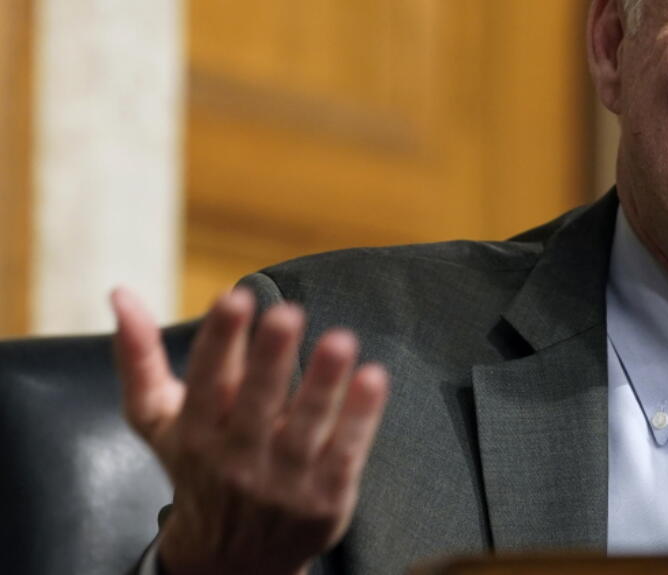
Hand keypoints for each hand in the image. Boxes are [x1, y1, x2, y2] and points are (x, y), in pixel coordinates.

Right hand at [112, 286, 388, 574]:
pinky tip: (374, 378)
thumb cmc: (198, 468)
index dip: (220, 340)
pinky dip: (360, 419)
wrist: (228, 563)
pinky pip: (345, 454)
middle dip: (270, 359)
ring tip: (340, 340)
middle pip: (256, 403)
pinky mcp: (325, 498)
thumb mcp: (158, 421)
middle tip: (287, 313)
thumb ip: (140, 358)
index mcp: (195, 431)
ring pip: (305, 428)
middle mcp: (236, 458)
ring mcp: (284, 481)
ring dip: (322, 384)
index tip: (235, 297)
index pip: (206, 380)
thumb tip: (121, 292)